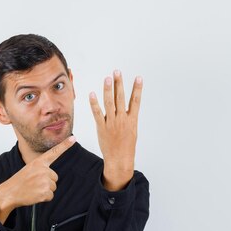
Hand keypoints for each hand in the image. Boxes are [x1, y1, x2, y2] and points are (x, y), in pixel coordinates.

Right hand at [0, 135, 75, 222]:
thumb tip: (51, 176)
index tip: (73, 138)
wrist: (10, 192)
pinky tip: (34, 195)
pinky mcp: (45, 192)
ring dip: (45, 190)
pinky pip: (50, 196)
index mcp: (38, 163)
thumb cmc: (19, 182)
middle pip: (54, 177)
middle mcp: (43, 170)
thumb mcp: (29, 169)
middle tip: (33, 184)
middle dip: (46, 182)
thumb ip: (41, 169)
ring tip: (33, 189)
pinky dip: (44, 198)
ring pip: (53, 187)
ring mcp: (44, 181)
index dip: (64, 145)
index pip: (54, 152)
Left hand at [89, 70, 142, 190]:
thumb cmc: (126, 145)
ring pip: (110, 103)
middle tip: (117, 71)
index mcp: (132, 119)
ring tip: (107, 78)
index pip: (135, 101)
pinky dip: (94, 103)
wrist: (120, 159)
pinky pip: (97, 113)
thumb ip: (129, 117)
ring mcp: (112, 122)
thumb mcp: (132, 130)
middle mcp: (122, 119)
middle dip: (119, 84)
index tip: (138, 77)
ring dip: (108, 89)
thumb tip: (127, 106)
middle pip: (121, 98)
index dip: (137, 89)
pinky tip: (92, 94)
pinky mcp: (102, 127)